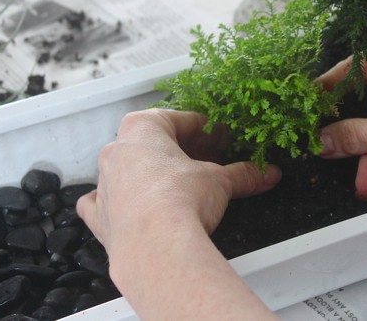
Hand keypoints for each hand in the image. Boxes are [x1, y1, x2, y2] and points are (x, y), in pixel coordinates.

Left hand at [77, 109, 280, 256]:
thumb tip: (266, 173)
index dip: (207, 129)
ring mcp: (105, 183)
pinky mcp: (100, 216)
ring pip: (127, 168)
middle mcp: (117, 151)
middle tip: (207, 161)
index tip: (221, 137)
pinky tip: (131, 206)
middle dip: (180, 150)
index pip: (181, 120)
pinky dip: (115, 202)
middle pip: (153, 143)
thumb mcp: (219, 181)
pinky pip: (101, 203)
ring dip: (149, 172)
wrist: (155, 247)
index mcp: (142, 128)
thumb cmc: (179, 201)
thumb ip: (242, 174)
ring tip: (177, 184)